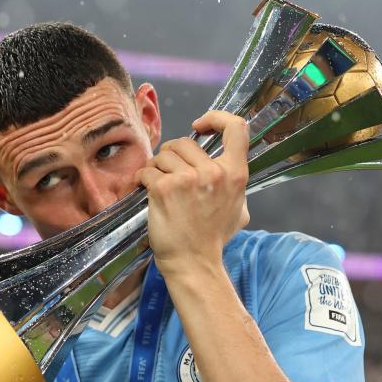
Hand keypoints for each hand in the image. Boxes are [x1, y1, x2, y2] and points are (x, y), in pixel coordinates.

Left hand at [135, 110, 249, 275]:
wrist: (194, 263)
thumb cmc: (213, 239)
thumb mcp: (239, 209)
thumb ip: (234, 185)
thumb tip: (228, 168)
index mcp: (235, 174)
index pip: (236, 127)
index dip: (217, 118)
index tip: (201, 125)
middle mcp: (214, 173)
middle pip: (186, 142)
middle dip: (173, 154)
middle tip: (169, 172)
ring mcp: (188, 180)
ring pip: (164, 154)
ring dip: (157, 167)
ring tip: (158, 185)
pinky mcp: (164, 189)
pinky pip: (147, 170)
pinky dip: (142, 179)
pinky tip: (145, 190)